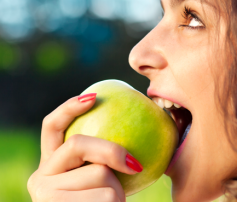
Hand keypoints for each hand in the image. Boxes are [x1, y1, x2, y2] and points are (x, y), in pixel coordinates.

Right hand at [27, 94, 141, 201]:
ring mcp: (46, 197)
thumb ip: (107, 158)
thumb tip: (145, 127)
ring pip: (99, 175)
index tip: (94, 96)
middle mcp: (40, 178)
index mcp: (51, 165)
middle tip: (135, 163)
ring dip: (117, 191)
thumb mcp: (104, 179)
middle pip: (79, 144)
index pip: (51, 127)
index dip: (69, 107)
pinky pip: (104, 196)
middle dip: (111, 151)